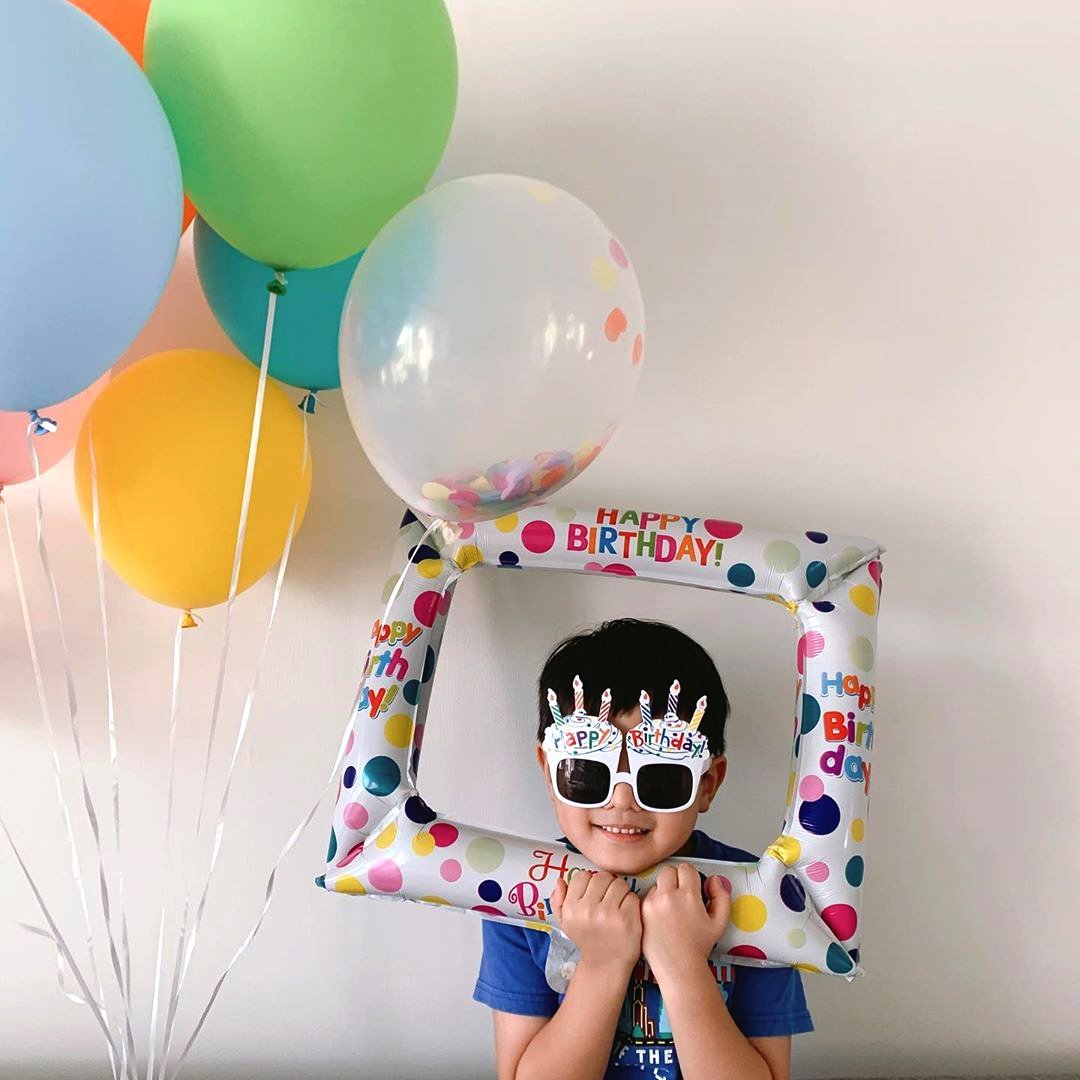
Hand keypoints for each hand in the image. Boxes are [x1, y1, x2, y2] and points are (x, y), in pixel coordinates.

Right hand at [550, 870, 641, 972]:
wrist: (605, 965)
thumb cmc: (586, 939)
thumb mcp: (565, 922)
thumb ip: (558, 901)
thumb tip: (560, 880)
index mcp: (571, 908)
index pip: (583, 875)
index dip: (590, 883)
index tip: (594, 895)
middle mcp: (588, 910)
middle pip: (602, 877)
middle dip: (607, 886)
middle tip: (608, 900)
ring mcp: (608, 914)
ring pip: (619, 884)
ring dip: (621, 892)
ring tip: (618, 906)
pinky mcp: (627, 919)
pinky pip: (631, 896)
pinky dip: (631, 903)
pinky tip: (626, 914)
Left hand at [640, 864, 729, 980]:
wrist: (679, 967)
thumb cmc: (699, 946)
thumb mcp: (720, 922)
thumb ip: (722, 896)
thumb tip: (713, 879)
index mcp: (688, 896)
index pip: (686, 868)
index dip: (690, 877)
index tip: (691, 888)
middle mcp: (668, 896)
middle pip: (668, 871)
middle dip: (675, 880)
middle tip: (680, 896)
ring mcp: (651, 904)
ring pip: (656, 883)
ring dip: (663, 891)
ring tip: (670, 910)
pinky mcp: (640, 912)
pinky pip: (645, 896)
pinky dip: (652, 902)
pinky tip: (660, 917)